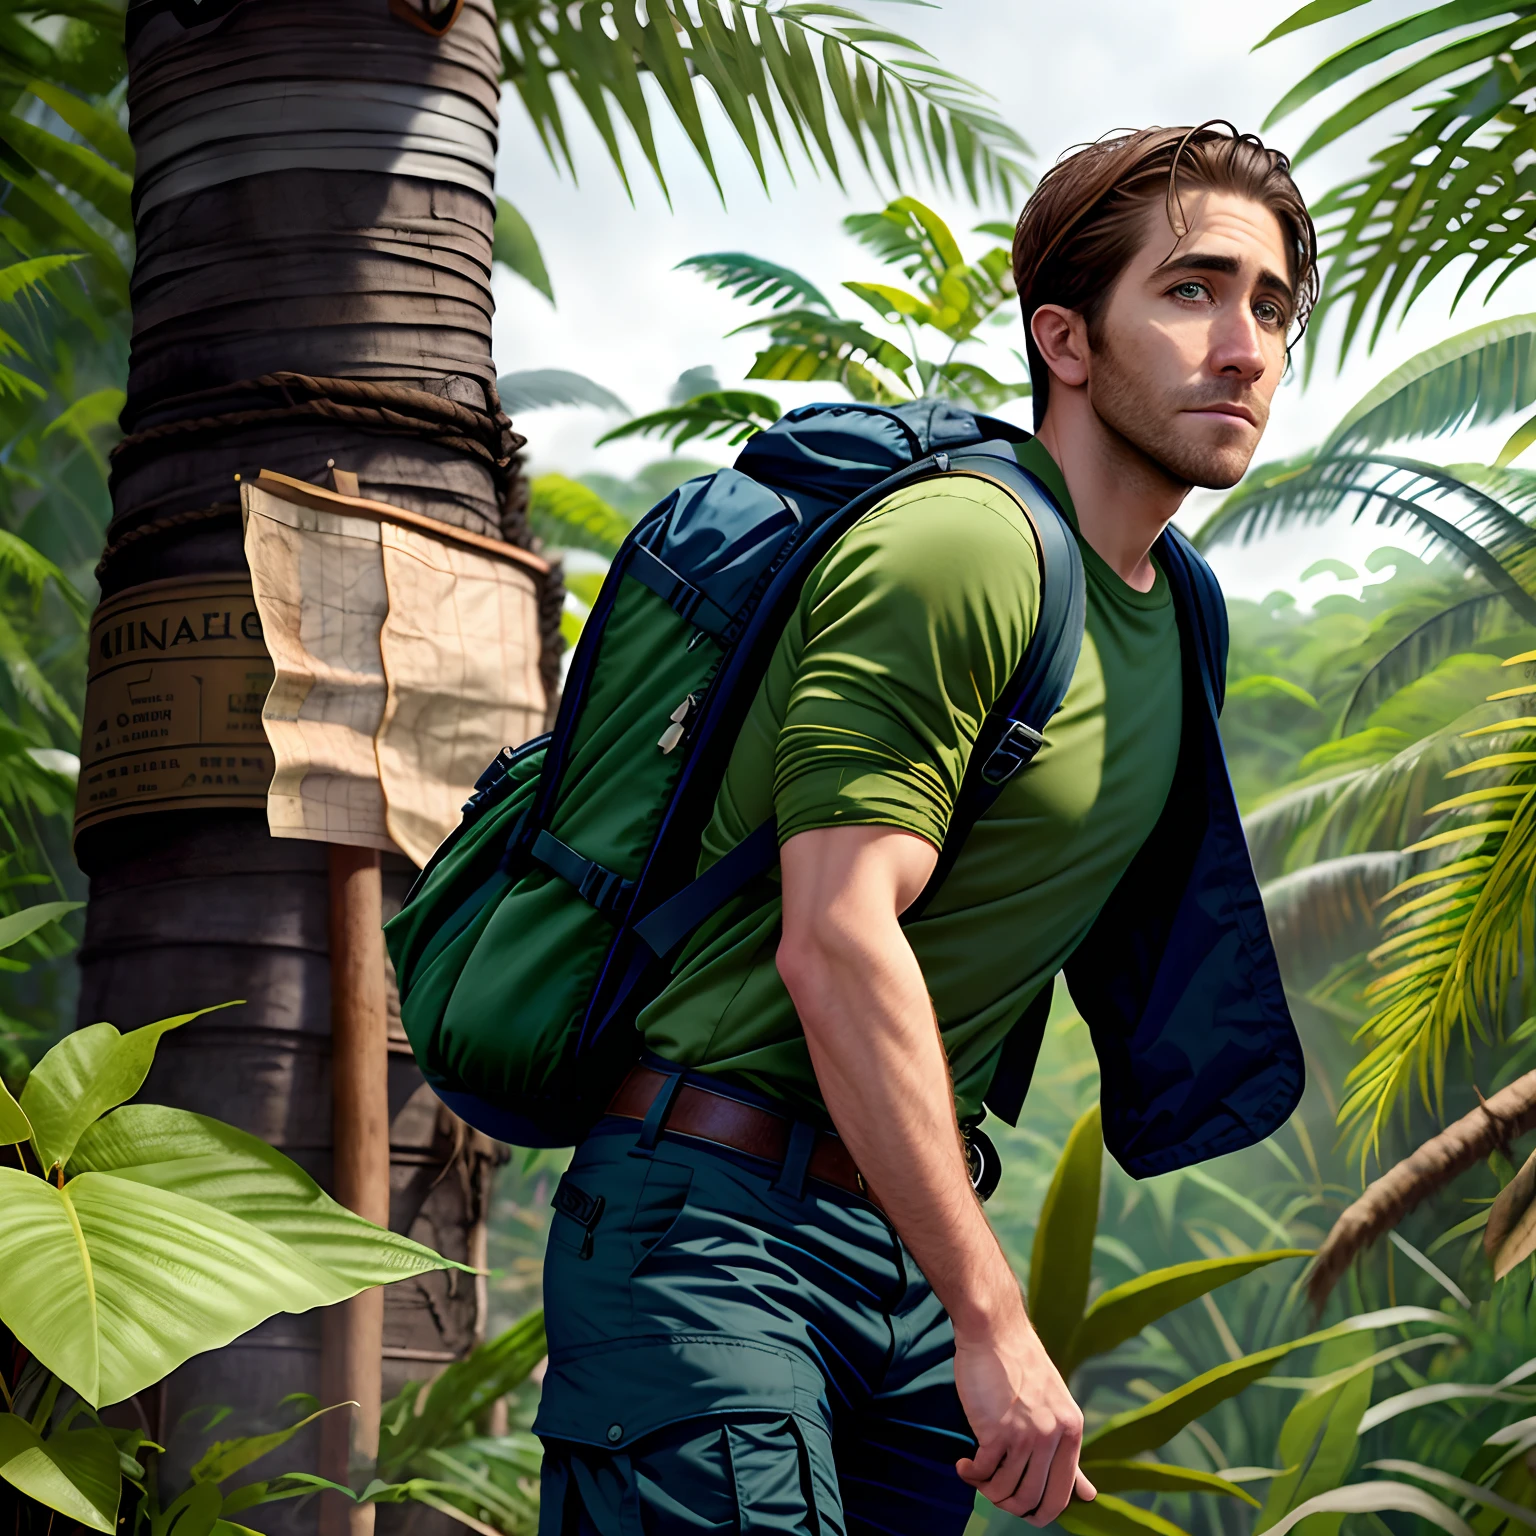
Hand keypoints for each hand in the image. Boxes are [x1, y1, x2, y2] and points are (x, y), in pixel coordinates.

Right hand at [953, 1315, 1096, 1524]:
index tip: (1022, 1508)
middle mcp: (1053, 1436)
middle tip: (993, 1491)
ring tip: (977, 1474)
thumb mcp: (1056, 1406)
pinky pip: (982, 1472)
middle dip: (1009, 1504)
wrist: (995, 1331)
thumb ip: (1069, 1452)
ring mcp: (1025, 1434)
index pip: (1061, 1494)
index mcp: (1072, 1430)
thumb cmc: (1020, 1366)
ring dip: (986, 1490)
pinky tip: (964, 1464)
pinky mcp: (995, 1430)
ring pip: (1005, 1490)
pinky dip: (970, 1475)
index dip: (1040, 1511)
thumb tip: (1089, 1495)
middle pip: (1031, 1499)